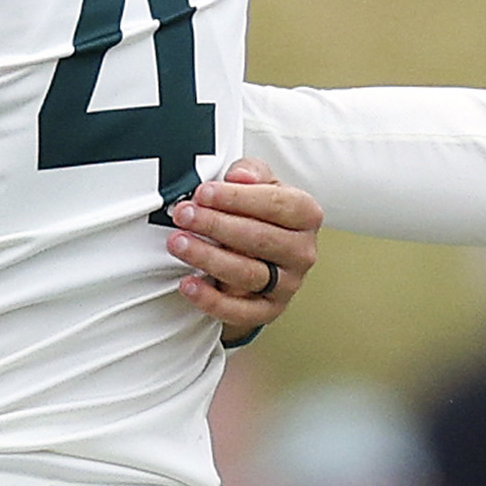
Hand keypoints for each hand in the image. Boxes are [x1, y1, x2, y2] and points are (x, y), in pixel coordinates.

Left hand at [167, 161, 320, 338]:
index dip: (237, 199)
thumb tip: (239, 176)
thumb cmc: (259, 214)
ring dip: (207, 257)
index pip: (276, 205)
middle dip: (215, 225)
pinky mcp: (269, 310)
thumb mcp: (259, 184)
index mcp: (306, 215)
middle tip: (183, 215)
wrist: (261, 255)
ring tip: (179, 243)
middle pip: (259, 239)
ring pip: (247, 273)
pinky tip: (188, 284)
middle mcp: (302, 251)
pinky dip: (211, 300)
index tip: (203, 193)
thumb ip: (250, 173)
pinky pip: (240, 311)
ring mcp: (288, 284)